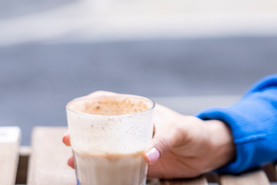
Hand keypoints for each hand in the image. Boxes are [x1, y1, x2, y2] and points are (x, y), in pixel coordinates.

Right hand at [62, 95, 235, 178]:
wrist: (208, 151)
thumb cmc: (195, 132)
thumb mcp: (180, 131)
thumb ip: (164, 140)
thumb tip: (147, 155)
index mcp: (140, 110)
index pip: (110, 100)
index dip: (91, 102)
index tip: (75, 108)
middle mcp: (132, 127)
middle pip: (101, 125)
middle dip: (81, 131)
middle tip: (68, 140)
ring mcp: (133, 145)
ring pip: (104, 146)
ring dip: (86, 152)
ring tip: (72, 160)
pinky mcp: (138, 163)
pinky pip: (115, 165)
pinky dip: (101, 169)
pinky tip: (88, 176)